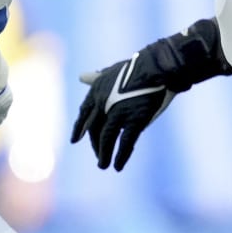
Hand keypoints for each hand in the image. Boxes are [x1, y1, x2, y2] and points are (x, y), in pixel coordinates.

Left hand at [70, 52, 174, 169]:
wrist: (157, 66)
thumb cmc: (137, 66)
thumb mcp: (112, 70)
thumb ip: (97, 77)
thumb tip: (81, 76)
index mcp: (97, 91)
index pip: (84, 113)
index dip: (79, 127)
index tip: (75, 139)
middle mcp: (104, 103)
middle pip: (95, 128)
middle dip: (95, 144)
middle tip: (98, 155)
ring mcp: (119, 112)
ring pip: (107, 138)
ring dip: (104, 154)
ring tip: (103, 165)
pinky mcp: (135, 120)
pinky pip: (125, 143)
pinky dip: (121, 156)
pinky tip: (118, 166)